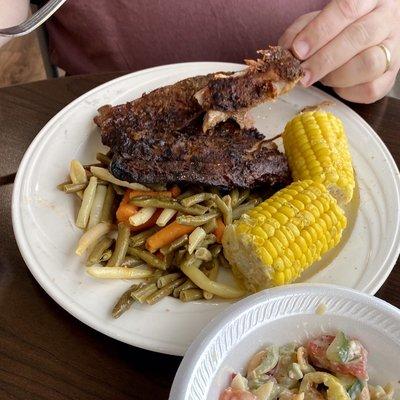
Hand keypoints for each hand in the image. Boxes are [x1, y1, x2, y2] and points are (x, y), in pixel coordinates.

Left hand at [278, 0, 399, 102]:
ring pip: (369, 64)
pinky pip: (371, 89)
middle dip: (324, 59)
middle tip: (302, 74)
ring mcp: (394, 49)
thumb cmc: (339, 28)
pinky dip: (348, 92)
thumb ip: (300, 31)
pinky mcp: (391, 76)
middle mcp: (387, 20)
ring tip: (322, 77)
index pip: (347, 8)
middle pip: (359, 37)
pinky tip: (337, 85)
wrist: (369, 37)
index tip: (298, 50)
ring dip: (337, 76)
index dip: (320, 31)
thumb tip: (286, 51)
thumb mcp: (318, 20)